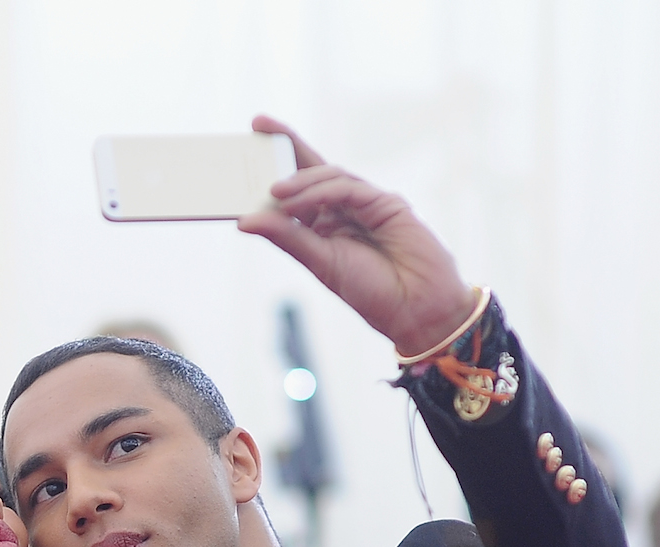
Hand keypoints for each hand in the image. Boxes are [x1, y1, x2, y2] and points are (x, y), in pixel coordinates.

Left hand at [238, 115, 476, 358]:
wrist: (415, 309)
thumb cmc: (370, 292)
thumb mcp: (319, 264)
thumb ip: (286, 239)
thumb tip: (244, 222)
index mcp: (322, 227)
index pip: (293, 192)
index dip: (271, 170)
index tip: (246, 151)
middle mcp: (341, 210)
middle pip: (311, 169)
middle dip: (286, 144)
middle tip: (258, 124)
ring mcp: (364, 203)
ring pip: (328, 176)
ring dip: (299, 181)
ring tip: (273, 191)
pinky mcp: (384, 203)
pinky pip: (347, 188)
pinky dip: (320, 191)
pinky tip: (298, 200)